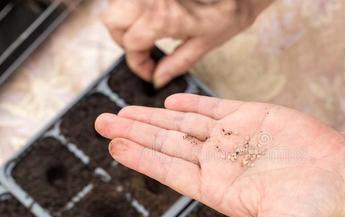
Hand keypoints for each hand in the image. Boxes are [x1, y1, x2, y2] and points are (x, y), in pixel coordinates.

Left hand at [95, 94, 344, 216]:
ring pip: (183, 124)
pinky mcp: (248, 117)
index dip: (142, 158)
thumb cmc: (310, 203)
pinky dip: (191, 105)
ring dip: (153, 117)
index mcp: (217, 187)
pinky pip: (212, 110)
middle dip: (134, 133)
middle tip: (102, 123)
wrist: (338, 173)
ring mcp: (231, 138)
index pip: (169, 171)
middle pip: (167, 144)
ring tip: (123, 112)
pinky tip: (169, 103)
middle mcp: (218, 161)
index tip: (114, 147)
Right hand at [102, 0, 272, 85]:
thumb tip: (157, 79)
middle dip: (123, 40)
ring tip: (147, 33)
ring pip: (117, 6)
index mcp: (163, 17)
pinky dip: (134, 10)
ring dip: (125, 22)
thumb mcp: (205, 43)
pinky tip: (153, 18)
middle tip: (142, 51)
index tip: (149, 72)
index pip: (132, 45)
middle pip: (113, 21)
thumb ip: (177, 63)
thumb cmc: (229, 11)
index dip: (138, 64)